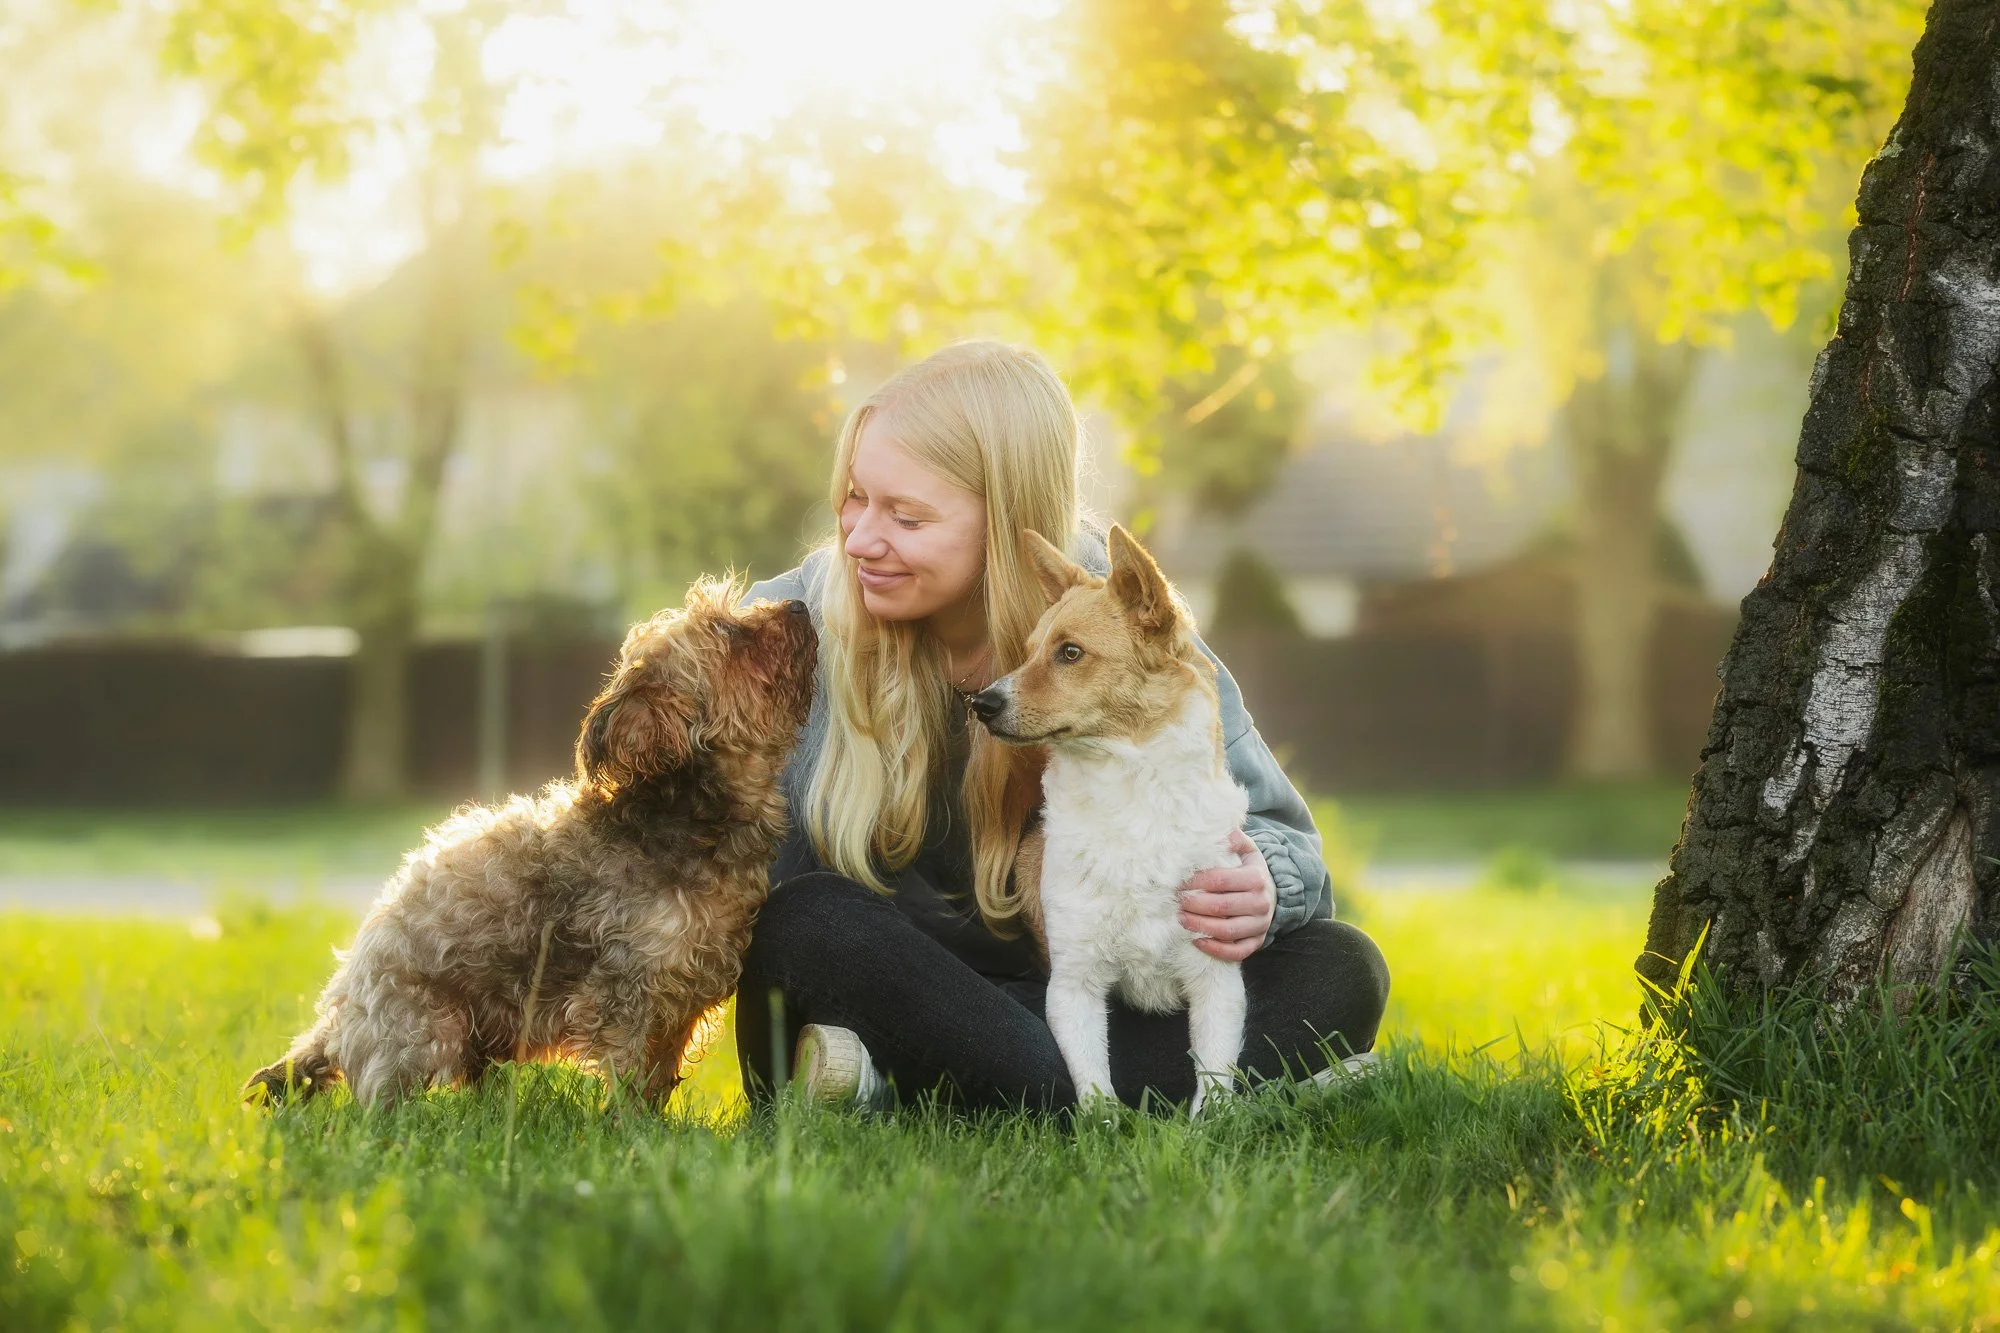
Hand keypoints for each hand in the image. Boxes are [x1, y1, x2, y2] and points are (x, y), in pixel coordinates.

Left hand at [1177, 829, 1274, 962]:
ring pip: (1227, 931)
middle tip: (1176, 901)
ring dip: (1200, 927)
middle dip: (1194, 905)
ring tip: (1181, 920)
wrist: (1271, 894)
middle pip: (1222, 907)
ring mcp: (1260, 925)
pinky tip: (1197, 941)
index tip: (1179, 881)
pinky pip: (1237, 952)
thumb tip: (1223, 832)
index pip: (1221, 880)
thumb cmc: (1249, 870)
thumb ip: (1235, 839)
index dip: (1197, 881)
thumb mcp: (1247, 851)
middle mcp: (1261, 903)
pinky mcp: (1257, 942)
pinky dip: (1216, 950)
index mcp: (1257, 878)